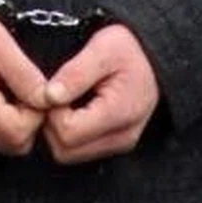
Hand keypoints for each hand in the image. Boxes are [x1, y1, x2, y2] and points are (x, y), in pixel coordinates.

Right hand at [0, 8, 49, 155]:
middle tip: (27, 88)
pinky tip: (3, 95)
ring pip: (5, 144)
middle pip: (14, 144)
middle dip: (30, 120)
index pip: (20, 133)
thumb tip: (50, 101)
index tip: (35, 87)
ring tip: (14, 89)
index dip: (37, 113)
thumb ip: (25, 76)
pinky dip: (5, 121)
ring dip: (18, 122)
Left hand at [43, 24, 159, 164]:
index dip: (52, 111)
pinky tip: (73, 108)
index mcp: (120, 113)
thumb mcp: (104, 47)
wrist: (154, 58)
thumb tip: (48, 97)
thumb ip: (75, 73)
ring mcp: (118, 145)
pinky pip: (77, 151)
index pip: (68, 132)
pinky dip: (67, 133)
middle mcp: (121, 138)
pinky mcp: (113, 145)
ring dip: (56, 130)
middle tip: (57, 94)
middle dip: (51, 123)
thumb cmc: (129, 49)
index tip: (55, 87)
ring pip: (67, 155)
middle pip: (64, 150)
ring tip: (65, 100)